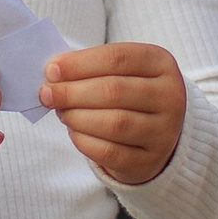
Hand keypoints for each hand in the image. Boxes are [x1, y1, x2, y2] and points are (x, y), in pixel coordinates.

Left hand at [39, 38, 185, 186]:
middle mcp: (170, 96)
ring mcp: (164, 131)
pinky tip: (74, 132)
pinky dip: (84, 141)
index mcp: (161, 64)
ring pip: (114, 123)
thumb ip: (90, 67)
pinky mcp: (150, 160)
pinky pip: (110, 152)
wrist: (157, 134)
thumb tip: (52, 72)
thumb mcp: (121, 71)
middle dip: (72, 92)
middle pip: (114, 90)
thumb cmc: (129, 94)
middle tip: (46, 94)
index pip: (117, 58)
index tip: (51, 70)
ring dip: (77, 117)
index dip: (80, 63)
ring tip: (61, 112)